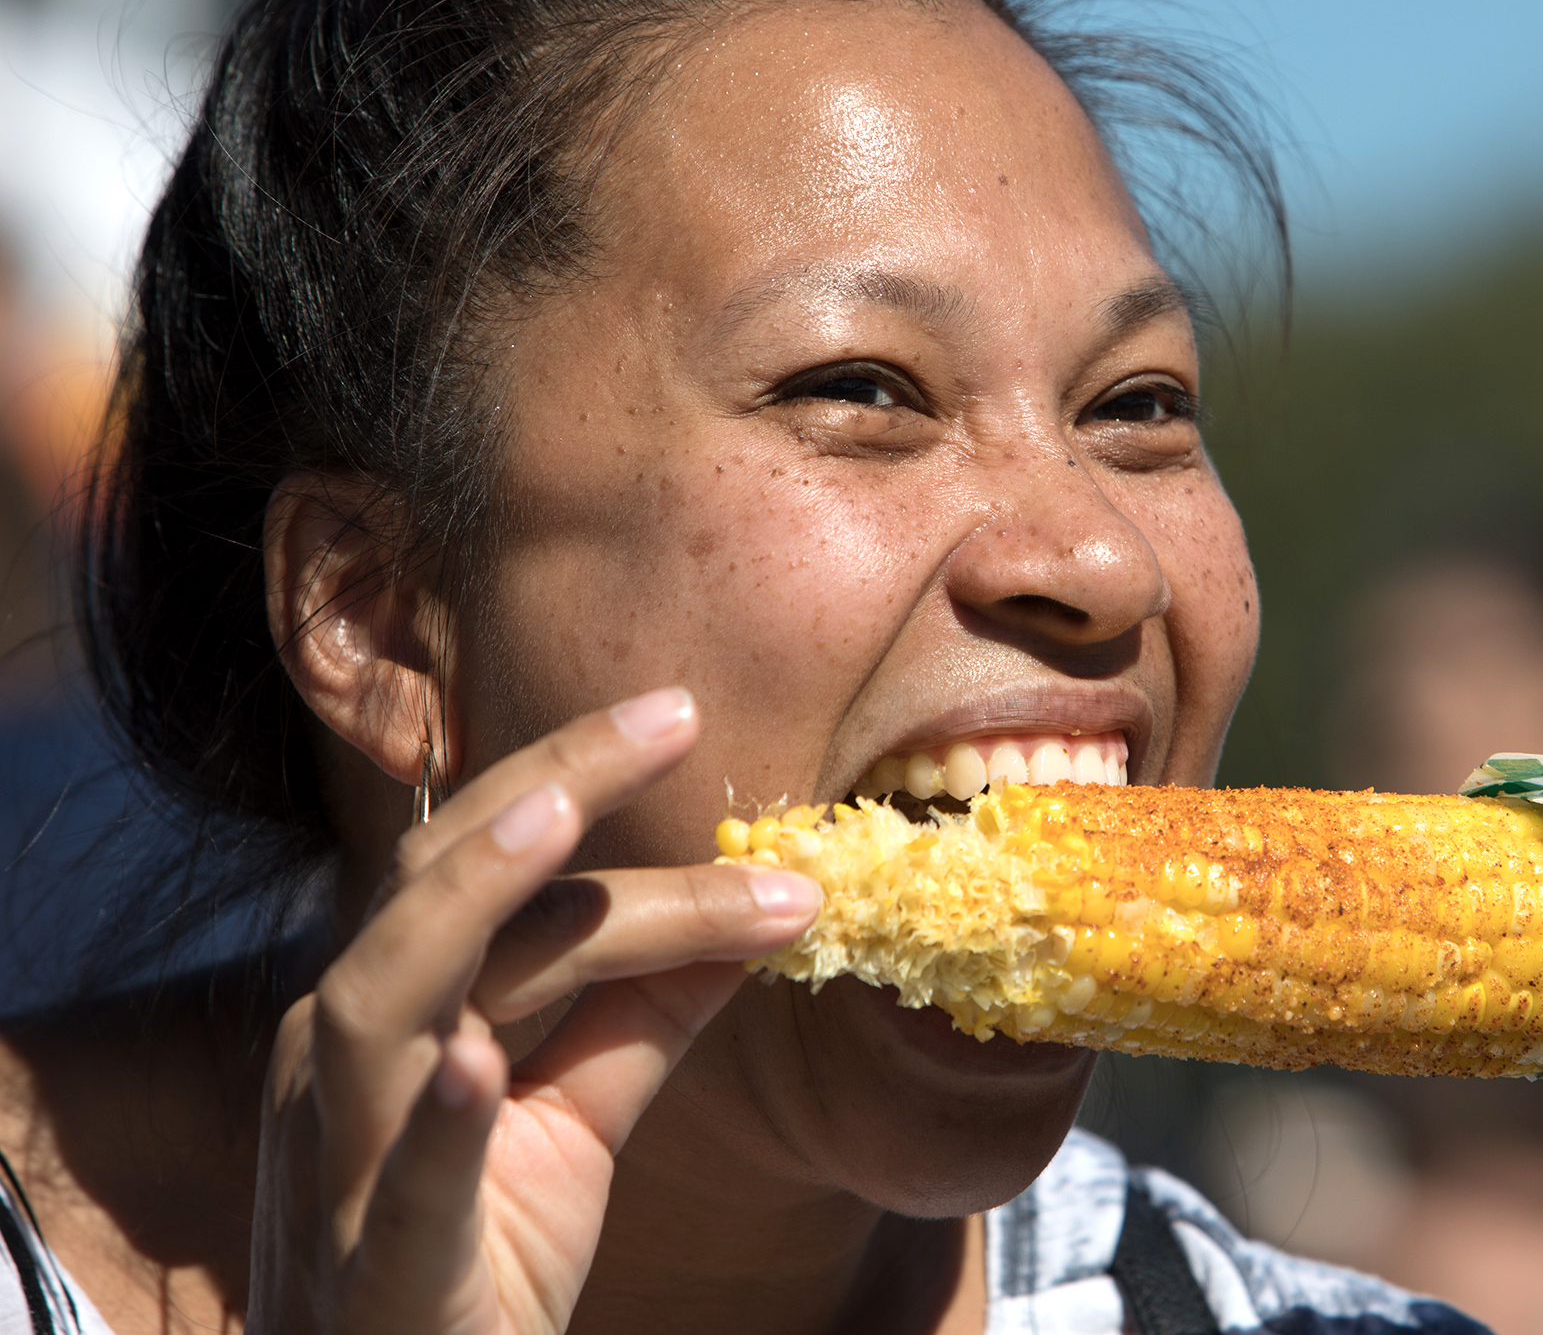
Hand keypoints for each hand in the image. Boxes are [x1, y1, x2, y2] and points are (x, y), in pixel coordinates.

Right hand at [245, 687, 820, 1334]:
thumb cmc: (481, 1260)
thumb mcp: (577, 1117)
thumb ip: (648, 1012)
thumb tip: (761, 906)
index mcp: (391, 1011)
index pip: (478, 859)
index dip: (570, 773)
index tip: (684, 711)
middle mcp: (346, 1060)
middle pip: (435, 890)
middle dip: (546, 787)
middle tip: (674, 714)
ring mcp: (348, 1160)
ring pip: (391, 998)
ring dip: (472, 901)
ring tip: (560, 818)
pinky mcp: (384, 1268)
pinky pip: (401, 1183)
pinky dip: (436, 1118)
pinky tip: (477, 1061)